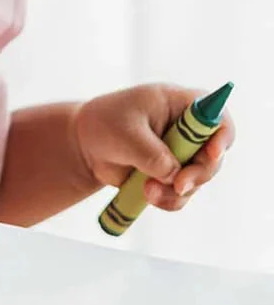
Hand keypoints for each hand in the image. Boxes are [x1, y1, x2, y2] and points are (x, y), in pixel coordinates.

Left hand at [73, 83, 234, 210]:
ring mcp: (182, 153)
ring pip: (198, 180)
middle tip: (178, 185)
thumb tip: (175, 178)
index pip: (217, 117)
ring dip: (176, 191)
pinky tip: (147, 195)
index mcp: (179, 104)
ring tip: (147, 190)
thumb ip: (154, 156)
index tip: (209, 154)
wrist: (84, 145)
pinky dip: (168, 199)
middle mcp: (186, 129)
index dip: (220, 136)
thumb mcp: (126, 135)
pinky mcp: (172, 174)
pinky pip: (182, 194)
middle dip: (198, 174)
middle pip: (213, 155)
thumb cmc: (104, 125)